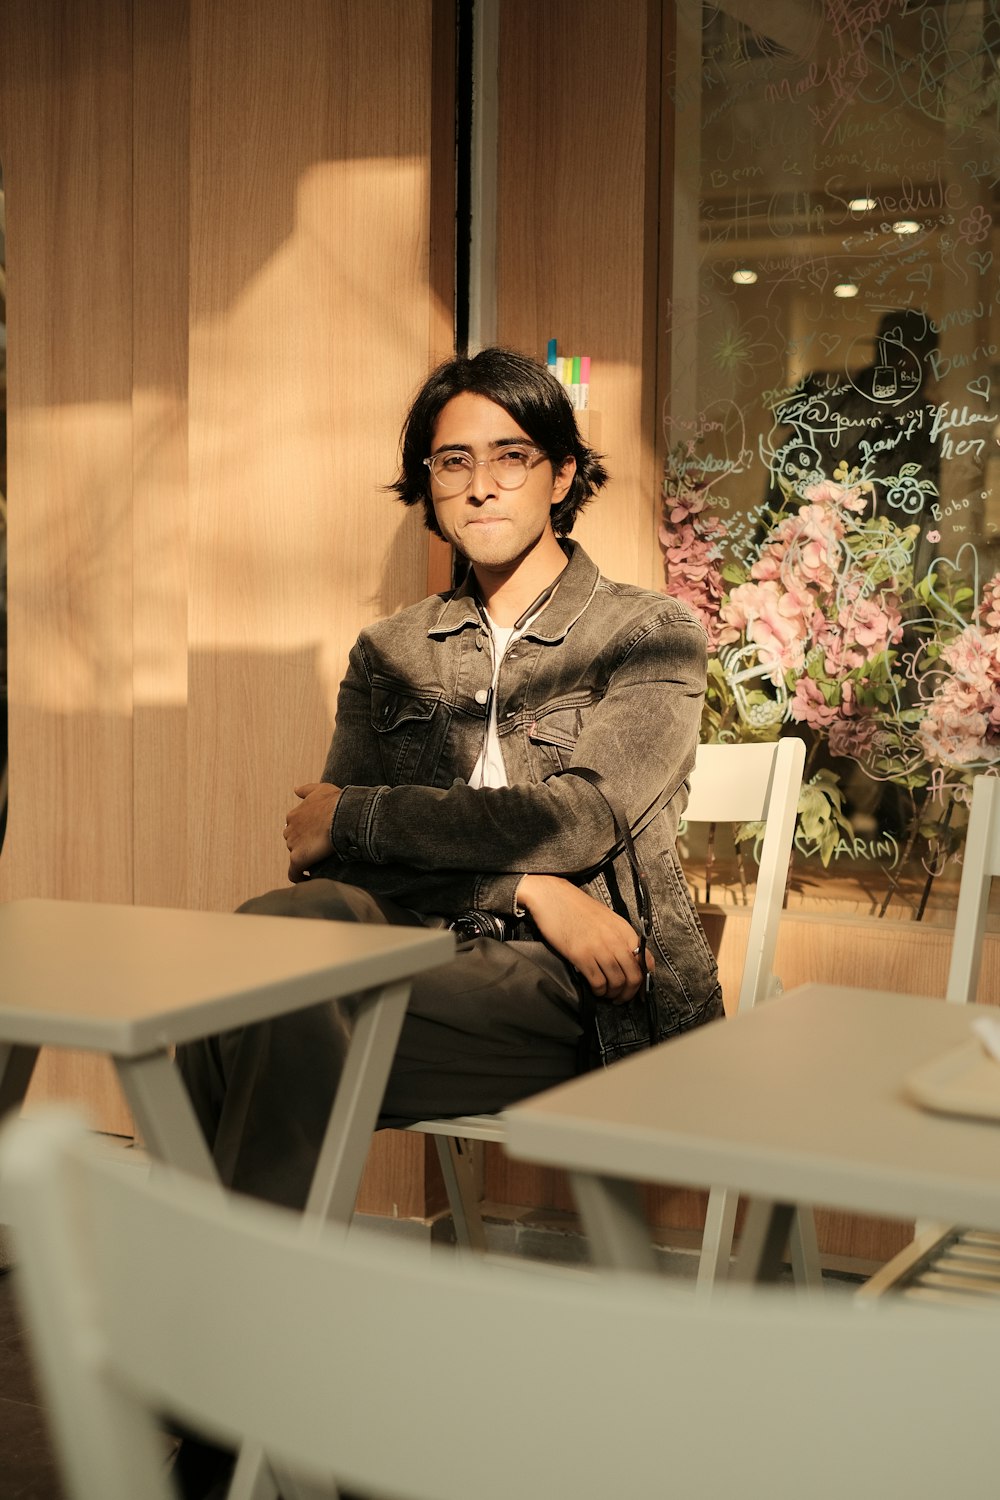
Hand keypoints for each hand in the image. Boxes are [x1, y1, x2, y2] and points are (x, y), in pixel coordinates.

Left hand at [283, 782, 341, 882]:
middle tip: (321, 849)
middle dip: (304, 845)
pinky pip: (294, 873)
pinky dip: (299, 877)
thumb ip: (306, 790)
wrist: (343, 814)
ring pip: (295, 855)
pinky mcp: (298, 858)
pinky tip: (308, 879)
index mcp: (294, 815)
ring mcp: (293, 844)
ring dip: (304, 859)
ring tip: (320, 864)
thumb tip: (295, 789)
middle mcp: (290, 829)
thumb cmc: (336, 801)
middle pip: (293, 841)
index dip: (306, 832)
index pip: (295, 827)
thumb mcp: (321, 789)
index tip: (317, 836)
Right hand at [515, 875, 652, 1003]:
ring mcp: (599, 947)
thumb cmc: (576, 907)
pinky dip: (599, 991)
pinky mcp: (581, 955)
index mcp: (624, 930)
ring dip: (613, 994)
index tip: (637, 989)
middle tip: (621, 999)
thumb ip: (619, 937)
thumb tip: (629, 959)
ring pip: (617, 982)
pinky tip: (595, 989)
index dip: (644, 980)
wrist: (552, 897)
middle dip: (629, 993)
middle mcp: (615, 939)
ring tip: (607, 995)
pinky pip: (598, 982)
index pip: (646, 961)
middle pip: (634, 976)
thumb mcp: (606, 918)